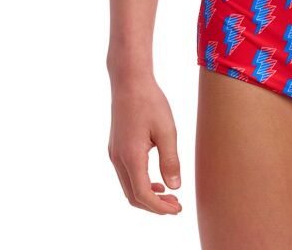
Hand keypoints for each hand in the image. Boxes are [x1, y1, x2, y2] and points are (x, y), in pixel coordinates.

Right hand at [108, 72, 182, 214]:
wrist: (129, 81)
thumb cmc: (150, 102)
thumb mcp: (167, 130)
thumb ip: (170, 160)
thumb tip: (174, 187)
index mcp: (131, 157)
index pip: (143, 195)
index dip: (160, 207)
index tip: (177, 209)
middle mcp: (118, 159)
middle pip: (133, 196)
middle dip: (154, 206)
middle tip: (175, 205)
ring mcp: (114, 154)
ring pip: (128, 187)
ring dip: (147, 196)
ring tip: (168, 195)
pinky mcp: (115, 147)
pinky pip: (126, 175)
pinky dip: (140, 183)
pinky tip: (156, 180)